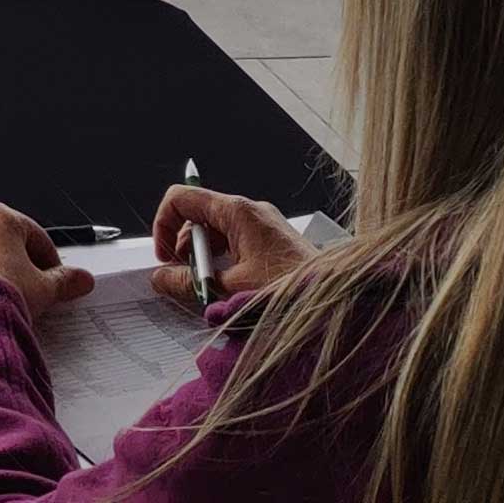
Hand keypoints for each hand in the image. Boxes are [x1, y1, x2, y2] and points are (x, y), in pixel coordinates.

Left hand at [0, 205, 97, 317]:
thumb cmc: (6, 293)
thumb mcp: (44, 288)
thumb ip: (65, 280)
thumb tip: (82, 279)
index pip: (35, 235)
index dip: (50, 259)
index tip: (56, 279)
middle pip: (5, 242)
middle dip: (21, 265)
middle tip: (34, 290)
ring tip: (9, 300)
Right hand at [152, 184, 309, 307]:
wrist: (341, 304)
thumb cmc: (294, 292)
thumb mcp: (232, 290)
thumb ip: (189, 283)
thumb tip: (161, 279)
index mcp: (237, 211)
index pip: (182, 198)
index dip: (164, 225)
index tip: (164, 256)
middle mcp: (250, 211)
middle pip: (198, 217)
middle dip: (186, 248)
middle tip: (187, 279)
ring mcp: (264, 226)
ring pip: (217, 233)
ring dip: (206, 260)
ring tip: (211, 290)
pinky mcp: (274, 243)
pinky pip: (236, 244)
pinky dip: (225, 263)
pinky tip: (230, 289)